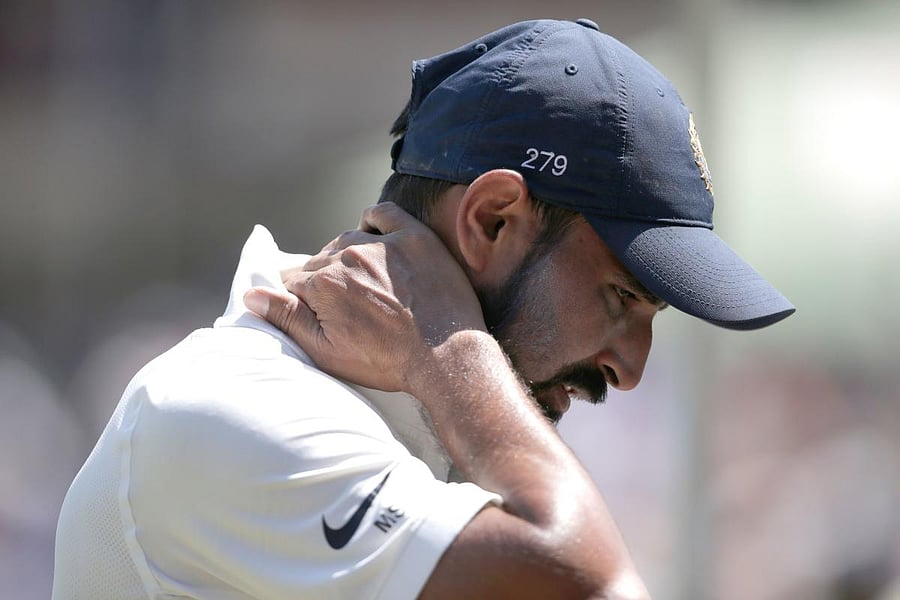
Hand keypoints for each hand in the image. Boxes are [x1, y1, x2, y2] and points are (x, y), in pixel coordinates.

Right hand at [244, 202, 486, 391]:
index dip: (298, 298)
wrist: (445, 355)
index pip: (292, 281)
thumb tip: (250, 294)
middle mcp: (347, 256)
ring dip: (346, 256)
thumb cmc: (385, 361)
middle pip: (319, 260)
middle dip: (322, 280)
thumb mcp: (326, 351)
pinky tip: (374, 236)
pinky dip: (373, 222)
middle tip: (342, 305)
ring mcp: (382, 243)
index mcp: (322, 283)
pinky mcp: (414, 237)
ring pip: (346, 240)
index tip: (312, 311)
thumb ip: (288, 318)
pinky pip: (383, 214)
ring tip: (361, 282)